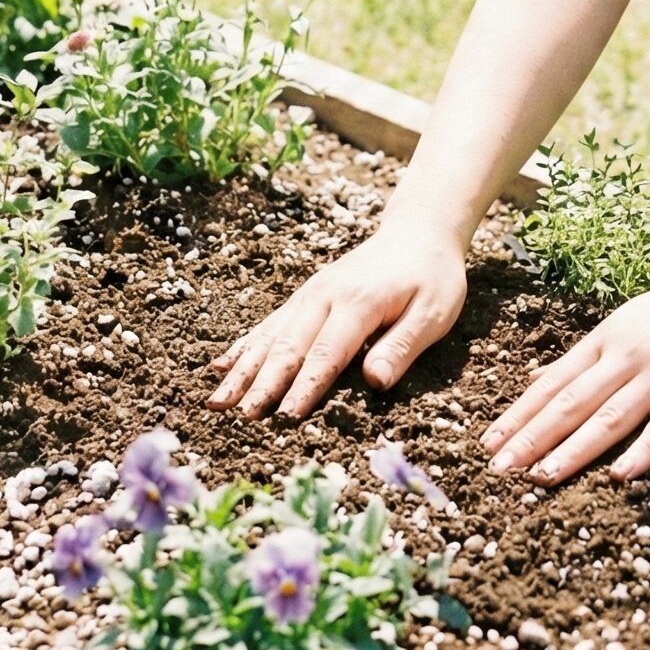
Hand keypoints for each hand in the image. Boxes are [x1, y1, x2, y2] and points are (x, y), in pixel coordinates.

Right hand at [207, 219, 468, 417]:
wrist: (417, 231)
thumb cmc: (432, 277)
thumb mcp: (434, 312)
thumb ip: (402, 346)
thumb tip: (375, 383)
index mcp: (359, 303)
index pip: (327, 353)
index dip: (305, 387)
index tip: (284, 418)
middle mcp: (326, 296)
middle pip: (289, 346)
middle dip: (262, 384)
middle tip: (239, 417)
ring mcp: (311, 294)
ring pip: (271, 336)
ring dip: (243, 370)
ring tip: (216, 401)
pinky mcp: (306, 295)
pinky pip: (270, 323)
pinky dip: (245, 345)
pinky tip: (221, 365)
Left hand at [480, 256, 649, 484]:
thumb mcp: (625, 322)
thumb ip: (583, 355)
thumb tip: (537, 378)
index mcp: (606, 339)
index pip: (552, 382)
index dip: (519, 414)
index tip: (489, 441)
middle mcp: (626, 357)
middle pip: (570, 403)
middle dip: (531, 437)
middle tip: (498, 468)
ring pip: (609, 418)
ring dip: (572, 450)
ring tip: (541, 476)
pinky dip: (641, 451)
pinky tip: (618, 475)